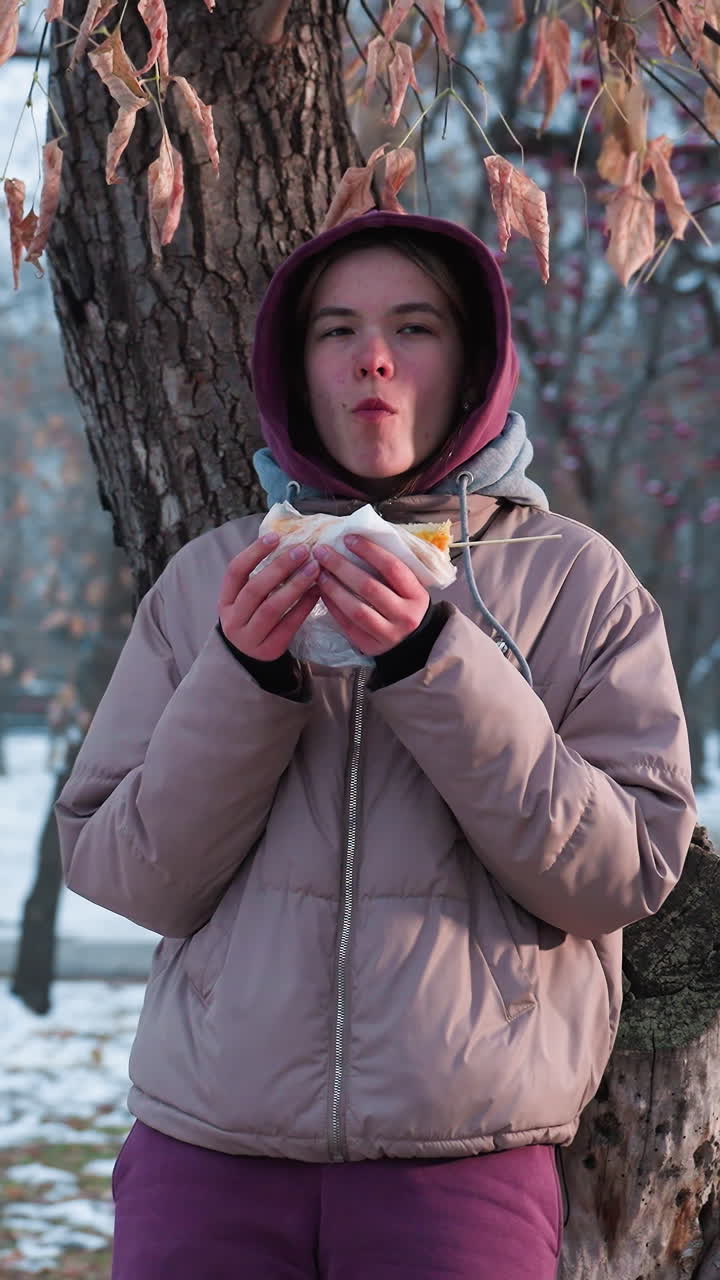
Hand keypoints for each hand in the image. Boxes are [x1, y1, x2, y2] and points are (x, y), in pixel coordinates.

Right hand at [218, 535, 320, 660]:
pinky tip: (317, 591)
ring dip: (295, 585)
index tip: (276, 537)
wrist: (251, 659)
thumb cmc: (254, 619)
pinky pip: (288, 625)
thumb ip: (260, 577)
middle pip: (255, 589)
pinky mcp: (269, 650)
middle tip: (303, 550)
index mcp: (225, 601)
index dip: (254, 552)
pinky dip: (304, 606)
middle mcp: (233, 619)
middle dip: (280, 567)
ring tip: (314, 568)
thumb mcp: (247, 601)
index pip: (235, 571)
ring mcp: (249, 637)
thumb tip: (287, 542)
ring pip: (272, 608)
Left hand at [313, 535, 428, 656]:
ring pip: (355, 609)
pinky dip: (332, 606)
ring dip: (333, 588)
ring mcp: (388, 634)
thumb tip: (356, 542)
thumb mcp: (409, 587)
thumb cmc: (405, 605)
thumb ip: (390, 569)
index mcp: (417, 595)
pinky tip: (322, 592)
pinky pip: (346, 624)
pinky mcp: (370, 646)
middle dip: (341, 567)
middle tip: (322, 552)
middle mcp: (405, 616)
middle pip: (369, 587)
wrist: (413, 642)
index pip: (392, 568)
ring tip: (319, 572)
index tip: (348, 539)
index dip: (368, 551)